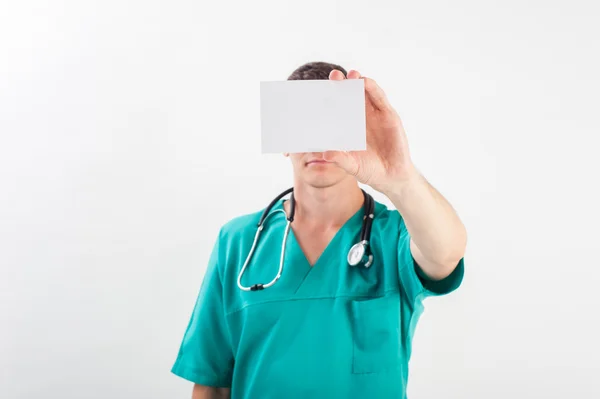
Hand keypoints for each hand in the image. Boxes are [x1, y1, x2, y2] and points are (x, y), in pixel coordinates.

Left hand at [323, 69, 416, 191]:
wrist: (392, 176)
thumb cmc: (370, 170)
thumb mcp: (352, 165)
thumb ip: (340, 159)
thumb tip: (325, 154)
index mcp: (348, 127)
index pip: (337, 108)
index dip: (329, 98)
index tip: (319, 90)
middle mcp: (360, 118)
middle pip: (349, 96)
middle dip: (342, 84)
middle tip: (334, 76)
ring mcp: (374, 115)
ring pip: (365, 93)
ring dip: (358, 82)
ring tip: (351, 74)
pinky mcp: (388, 115)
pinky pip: (380, 98)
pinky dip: (373, 89)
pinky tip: (365, 82)